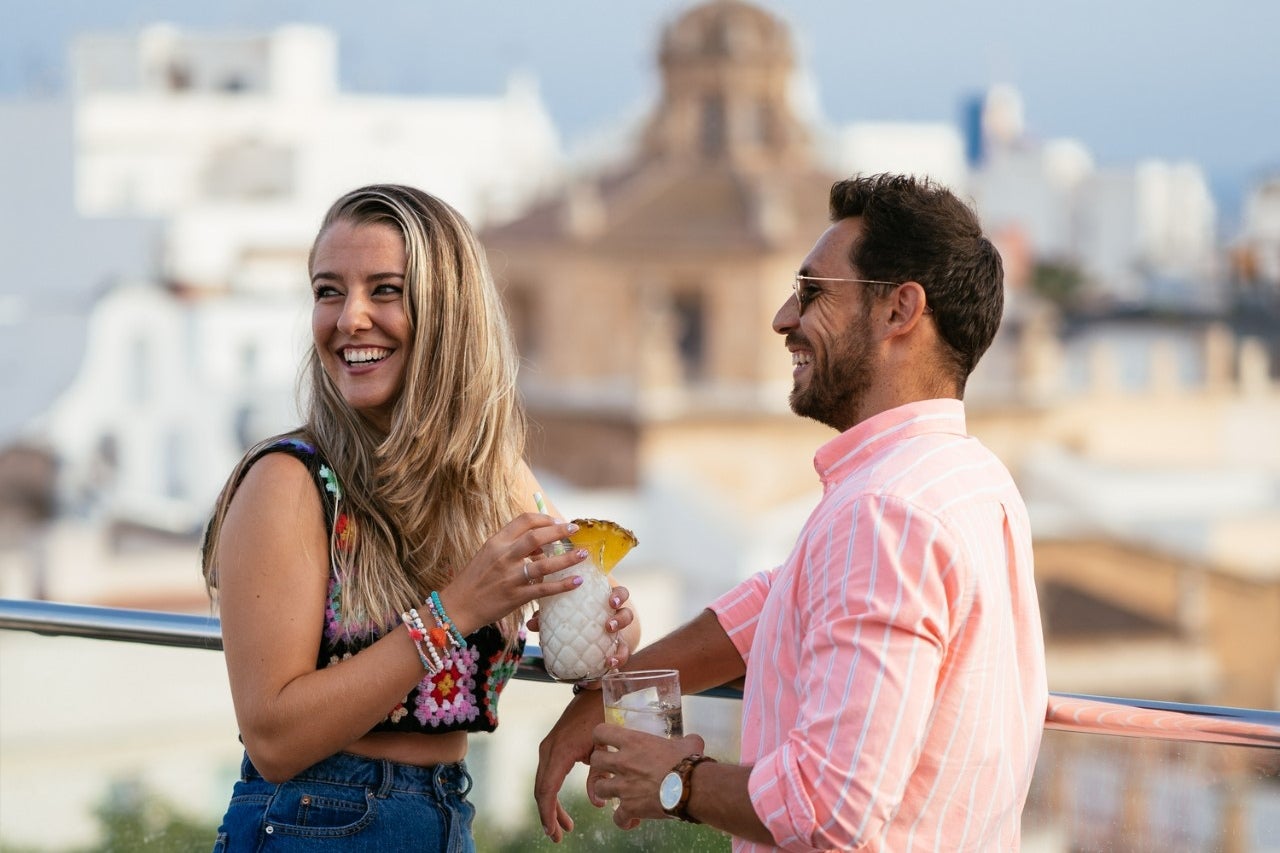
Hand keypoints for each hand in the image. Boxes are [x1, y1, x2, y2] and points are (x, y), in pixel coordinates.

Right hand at [442, 513, 586, 634]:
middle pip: (536, 537)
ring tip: (583, 554)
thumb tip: (542, 546)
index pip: (523, 521)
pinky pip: (544, 590)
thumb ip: (512, 547)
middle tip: (575, 530)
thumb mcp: (489, 555)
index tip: (558, 522)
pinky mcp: (515, 597)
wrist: (457, 607)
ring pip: (544, 565)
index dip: (544, 519)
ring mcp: (509, 577)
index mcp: (496, 542)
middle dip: (559, 532)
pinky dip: (563, 585)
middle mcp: (503, 556)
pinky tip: (577, 581)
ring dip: (567, 558)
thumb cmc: (474, 580)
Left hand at [527, 585, 635, 673]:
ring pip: (626, 644)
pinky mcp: (614, 655)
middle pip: (627, 616)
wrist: (578, 642)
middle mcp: (615, 620)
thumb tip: (532, 623)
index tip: (611, 601)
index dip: (619, 596)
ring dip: (621, 652)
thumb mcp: (561, 616)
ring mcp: (617, 639)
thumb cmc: (571, 619)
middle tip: (609, 626)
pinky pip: (618, 663)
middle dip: (621, 620)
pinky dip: (611, 668)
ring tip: (609, 660)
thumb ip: (548, 617)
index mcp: (605, 604)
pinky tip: (604, 673)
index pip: (620, 595)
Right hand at [535, 691, 604, 840]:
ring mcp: (549, 746)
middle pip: (541, 789)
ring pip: (543, 782)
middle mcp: (549, 749)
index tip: (553, 832)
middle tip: (557, 836)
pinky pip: (548, 773)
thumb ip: (599, 776)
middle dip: (548, 814)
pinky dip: (552, 792)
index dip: (548, 814)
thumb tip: (597, 804)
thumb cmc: (605, 716)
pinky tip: (561, 806)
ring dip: (551, 805)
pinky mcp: (553, 744)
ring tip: (564, 826)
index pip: (547, 790)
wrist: (600, 689)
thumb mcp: (605, 749)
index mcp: (560, 752)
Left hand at [589, 726, 706, 828]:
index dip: (601, 738)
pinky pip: (617, 818)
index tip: (607, 744)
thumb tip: (693, 740)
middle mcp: (623, 762)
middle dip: (601, 766)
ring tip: (617, 795)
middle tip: (612, 770)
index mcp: (633, 742)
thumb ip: (686, 740)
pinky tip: (632, 820)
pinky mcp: (629, 808)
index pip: (601, 732)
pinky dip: (623, 820)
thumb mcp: (688, 744)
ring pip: (598, 788)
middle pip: (595, 761)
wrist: (691, 787)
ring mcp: (623, 786)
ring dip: (606, 792)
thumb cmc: (688, 762)